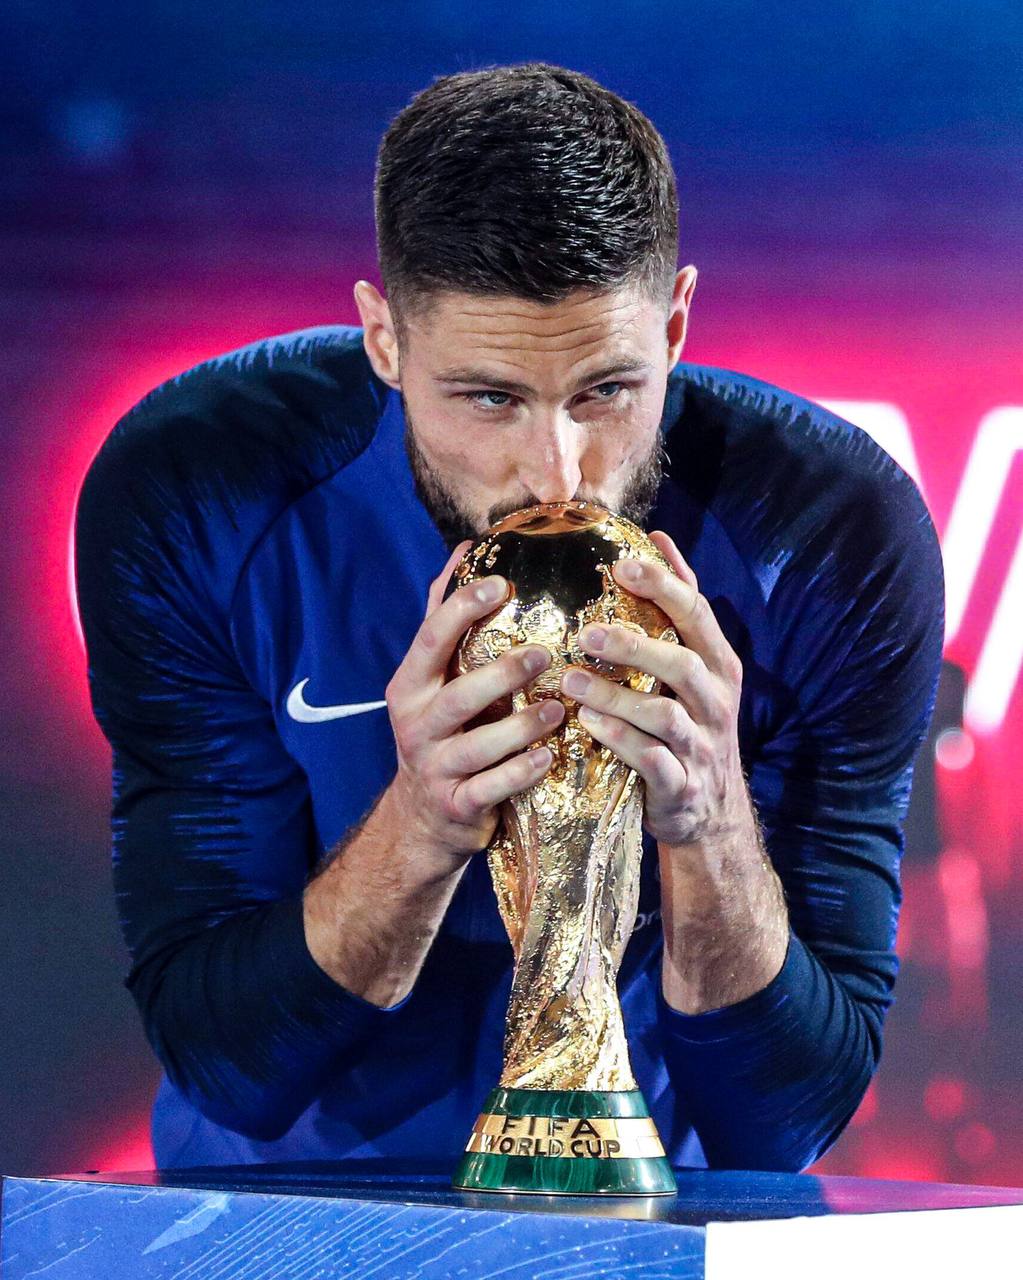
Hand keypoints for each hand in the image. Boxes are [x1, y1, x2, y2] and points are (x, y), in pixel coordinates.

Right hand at [386, 542, 564, 859]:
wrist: (424, 818)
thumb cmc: (442, 730)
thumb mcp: (433, 677)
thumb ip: (445, 616)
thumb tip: (465, 550)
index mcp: (411, 685)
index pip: (431, 639)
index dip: (462, 608)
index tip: (502, 583)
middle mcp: (416, 724)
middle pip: (458, 696)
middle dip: (502, 674)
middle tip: (546, 654)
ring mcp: (434, 768)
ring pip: (477, 747)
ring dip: (520, 728)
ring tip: (557, 708)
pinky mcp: (457, 805)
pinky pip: (490, 790)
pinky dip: (519, 773)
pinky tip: (548, 757)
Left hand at [560, 530, 749, 848]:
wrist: (710, 812)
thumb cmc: (689, 723)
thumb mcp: (694, 666)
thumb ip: (678, 606)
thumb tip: (657, 537)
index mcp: (718, 664)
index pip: (696, 614)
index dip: (663, 586)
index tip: (621, 566)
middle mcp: (716, 701)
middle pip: (682, 664)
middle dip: (635, 645)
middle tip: (586, 631)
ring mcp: (702, 745)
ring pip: (663, 715)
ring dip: (616, 697)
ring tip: (572, 680)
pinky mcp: (683, 785)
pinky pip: (652, 761)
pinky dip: (621, 742)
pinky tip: (588, 725)